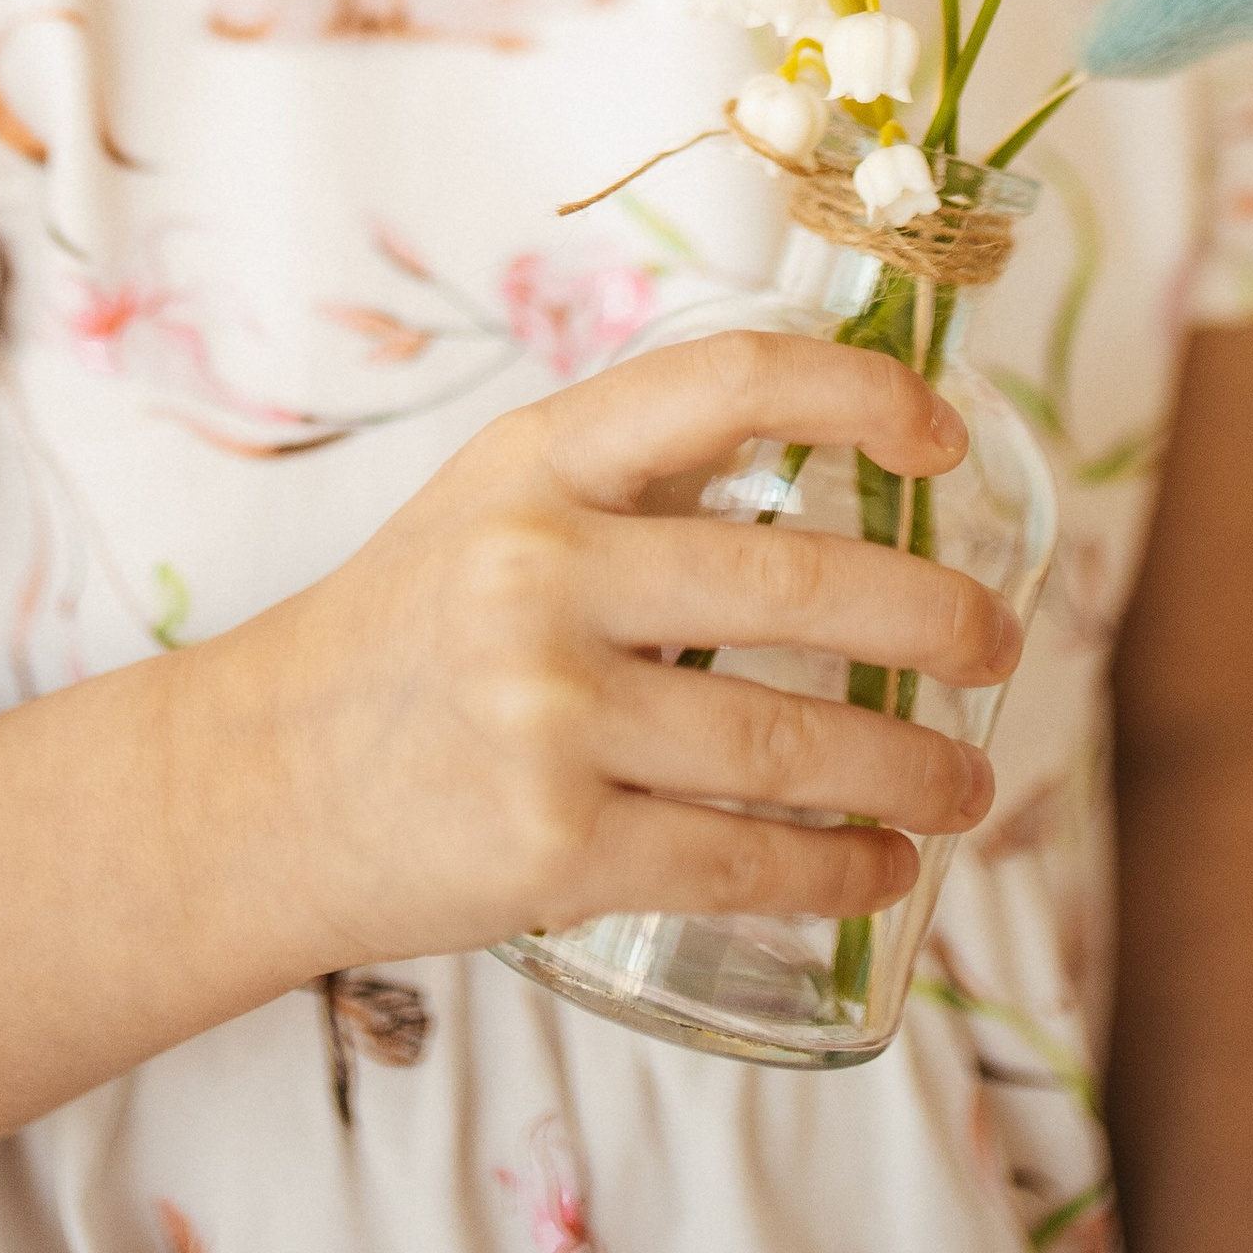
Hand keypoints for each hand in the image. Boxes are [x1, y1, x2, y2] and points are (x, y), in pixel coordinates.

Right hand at [256, 329, 1019, 969]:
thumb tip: (830, 457)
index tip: (945, 439)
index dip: (861, 392)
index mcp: (538, 461)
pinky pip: (740, 861)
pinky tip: (884, 870)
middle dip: (937, 621)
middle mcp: (540, 571)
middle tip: (997, 647)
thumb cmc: (405, 632)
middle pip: (801, 584)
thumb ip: (635, 477)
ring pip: (792, 743)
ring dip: (914, 771)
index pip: (729, 382)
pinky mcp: (549, 851)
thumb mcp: (494, 503)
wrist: (255, 785)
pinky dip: (838, 870)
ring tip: (969, 785)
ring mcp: (544, 716)